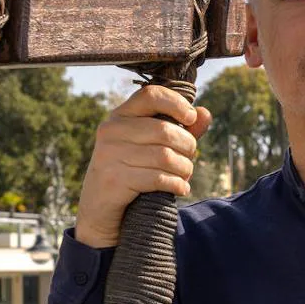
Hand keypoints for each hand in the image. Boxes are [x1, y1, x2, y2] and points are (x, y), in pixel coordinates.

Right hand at [74, 85, 212, 247]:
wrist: (99, 208)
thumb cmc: (131, 171)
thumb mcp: (151, 146)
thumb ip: (179, 129)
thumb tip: (205, 113)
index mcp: (120, 116)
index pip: (150, 95)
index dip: (176, 103)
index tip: (191, 118)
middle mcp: (111, 131)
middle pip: (165, 130)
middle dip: (187, 146)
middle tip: (190, 158)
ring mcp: (110, 155)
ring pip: (165, 156)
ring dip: (184, 168)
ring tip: (185, 175)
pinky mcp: (114, 180)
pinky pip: (158, 178)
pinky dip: (177, 184)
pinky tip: (181, 188)